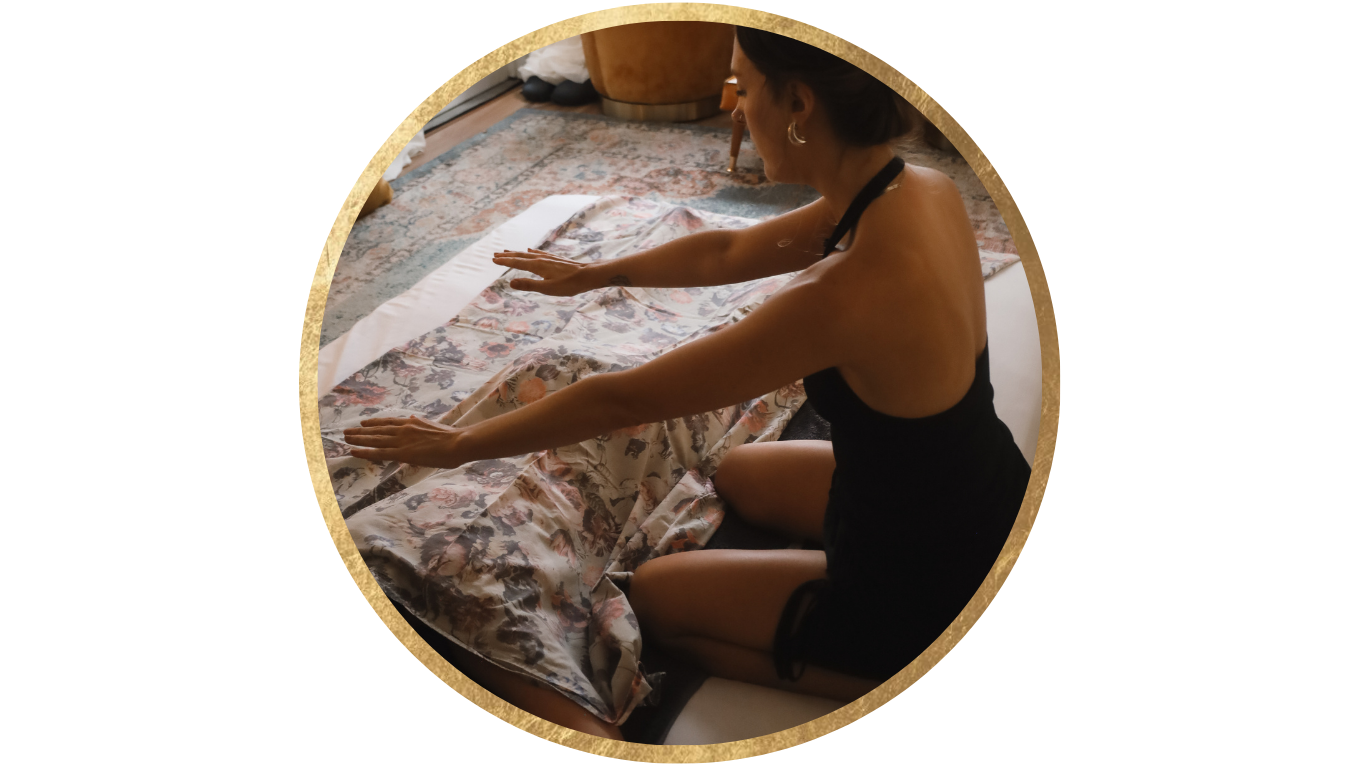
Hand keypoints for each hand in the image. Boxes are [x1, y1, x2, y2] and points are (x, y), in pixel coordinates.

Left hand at [343, 415, 466, 468]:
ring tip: (346, 438)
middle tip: (347, 431)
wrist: (458, 442)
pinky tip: (353, 451)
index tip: (364, 422)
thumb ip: (420, 423)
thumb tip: (411, 418)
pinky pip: (378, 452)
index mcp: (412, 423)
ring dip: (358, 438)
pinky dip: (364, 451)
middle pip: (377, 430)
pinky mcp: (402, 453)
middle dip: (361, 431)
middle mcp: (403, 429)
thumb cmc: (452, 438)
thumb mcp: (433, 426)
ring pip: (374, 439)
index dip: (374, 423)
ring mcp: (402, 441)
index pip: (388, 422)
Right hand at [492, 248, 592, 296]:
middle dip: (508, 256)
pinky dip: (531, 251)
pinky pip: (538, 252)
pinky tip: (530, 249)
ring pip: (528, 253)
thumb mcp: (547, 288)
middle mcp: (541, 259)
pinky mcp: (555, 259)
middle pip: (520, 256)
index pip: (517, 263)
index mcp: (537, 266)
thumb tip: (510, 282)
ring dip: (517, 253)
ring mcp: (548, 258)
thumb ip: (529, 285)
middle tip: (495, 254)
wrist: (587, 275)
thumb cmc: (568, 284)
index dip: (504, 261)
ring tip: (508, 251)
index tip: (493, 259)